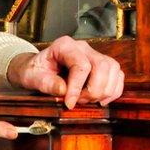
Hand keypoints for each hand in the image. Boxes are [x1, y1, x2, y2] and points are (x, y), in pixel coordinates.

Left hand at [7, 36, 124, 108]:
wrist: (37, 70)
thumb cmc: (34, 71)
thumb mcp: (31, 77)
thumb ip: (45, 83)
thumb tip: (63, 90)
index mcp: (64, 46)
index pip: (81, 65)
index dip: (77, 87)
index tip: (69, 103)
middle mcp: (82, 48)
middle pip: (102, 66)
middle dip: (94, 90)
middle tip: (78, 102)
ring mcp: (94, 55)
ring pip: (113, 69)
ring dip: (104, 91)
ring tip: (87, 100)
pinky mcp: (102, 66)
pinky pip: (117, 76)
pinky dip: (113, 91)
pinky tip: (100, 100)